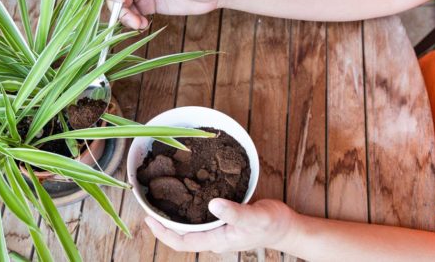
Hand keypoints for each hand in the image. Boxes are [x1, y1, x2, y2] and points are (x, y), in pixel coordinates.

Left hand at [144, 199, 297, 252]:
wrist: (286, 227)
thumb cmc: (272, 224)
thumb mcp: (255, 217)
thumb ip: (235, 212)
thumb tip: (212, 204)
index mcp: (216, 240)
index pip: (181, 242)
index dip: (163, 233)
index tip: (148, 219)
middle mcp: (213, 236)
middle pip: (180, 234)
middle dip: (163, 222)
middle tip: (149, 203)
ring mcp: (217, 229)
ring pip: (189, 225)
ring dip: (174, 214)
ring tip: (161, 197)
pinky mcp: (223, 220)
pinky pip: (199, 216)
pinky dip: (188, 207)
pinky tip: (187, 192)